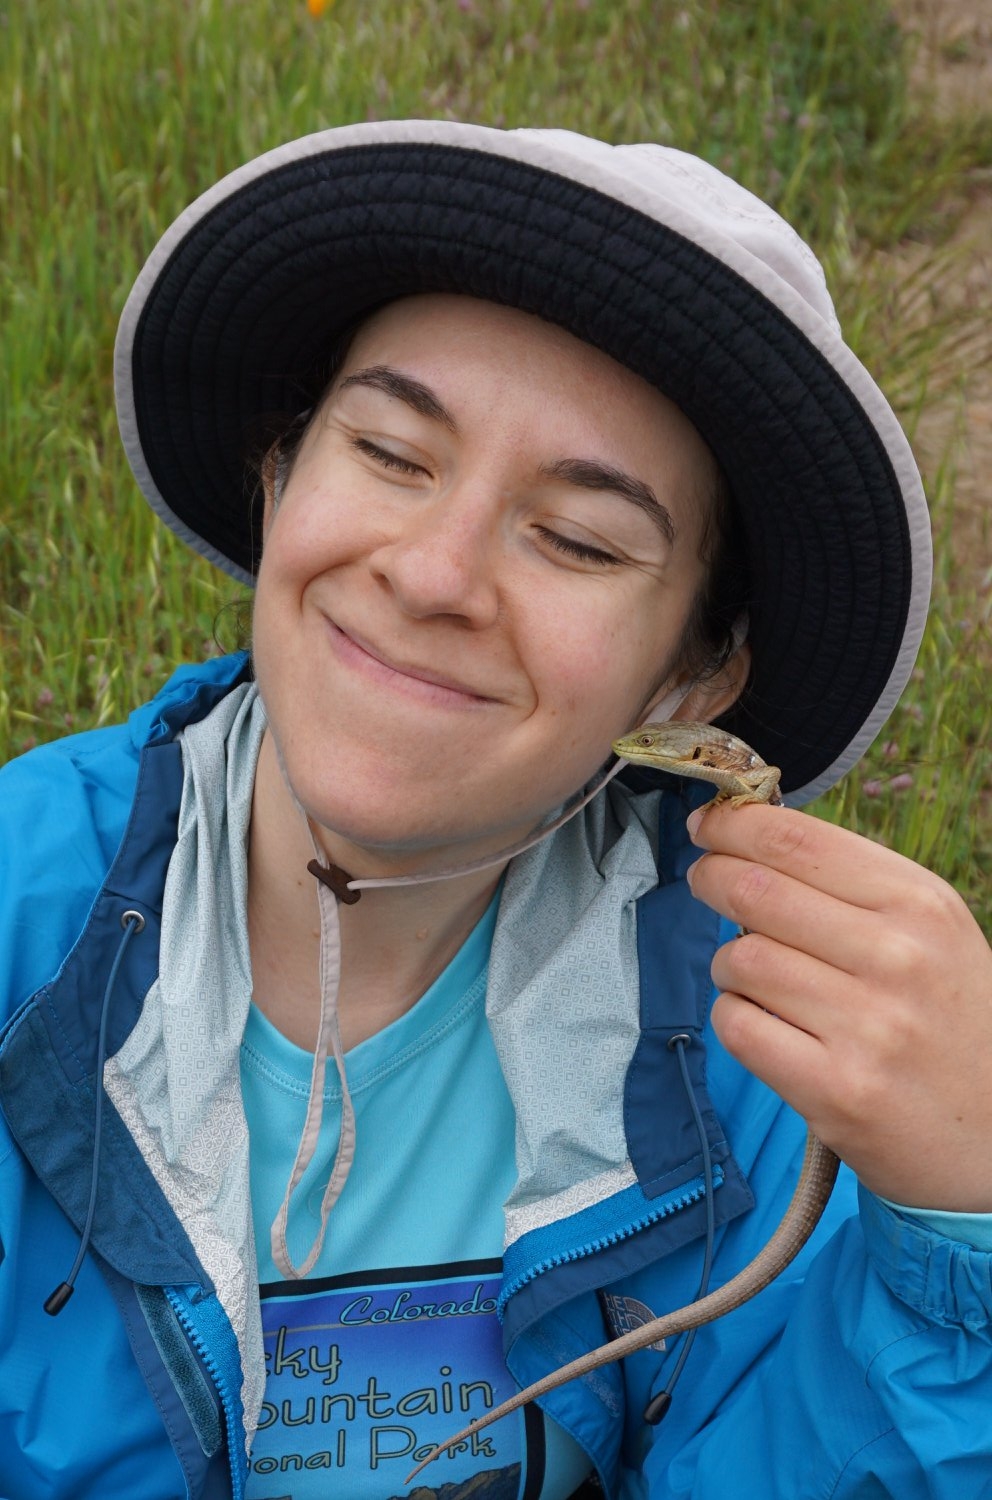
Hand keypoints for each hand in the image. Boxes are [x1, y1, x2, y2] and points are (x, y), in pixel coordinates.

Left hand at [686, 802, 991, 1211]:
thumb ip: (852, 887)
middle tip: (703, 880)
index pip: (796, 841)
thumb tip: (750, 839)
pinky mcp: (835, 1091)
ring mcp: (867, 1027)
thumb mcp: (933, 932)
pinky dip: (734, 1017)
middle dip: (710, 877)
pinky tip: (760, 1020)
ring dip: (728, 962)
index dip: (734, 824)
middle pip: (755, 890)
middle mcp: (897, 957)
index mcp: (919, 904)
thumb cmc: (951, 1020)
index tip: (709, 823)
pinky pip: (738, 1027)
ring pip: (740, 959)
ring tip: (752, 973)